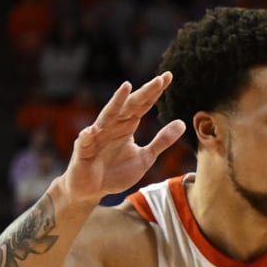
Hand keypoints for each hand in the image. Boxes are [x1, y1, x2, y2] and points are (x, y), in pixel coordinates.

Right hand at [61, 74, 186, 203]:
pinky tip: (95, 129)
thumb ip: (162, 141)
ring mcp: (97, 136)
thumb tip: (182, 123)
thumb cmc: (116, 171)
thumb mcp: (146, 157)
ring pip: (108, 116)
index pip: (143, 105)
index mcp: (127, 126)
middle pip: (130, 106)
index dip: (154, 92)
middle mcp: (112, 126)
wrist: (92, 189)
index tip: (169, 77)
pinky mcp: (84, 150)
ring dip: (117, 102)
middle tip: (160, 80)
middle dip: (144, 92)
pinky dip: (90, 135)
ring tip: (127, 87)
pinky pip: (86, 141)